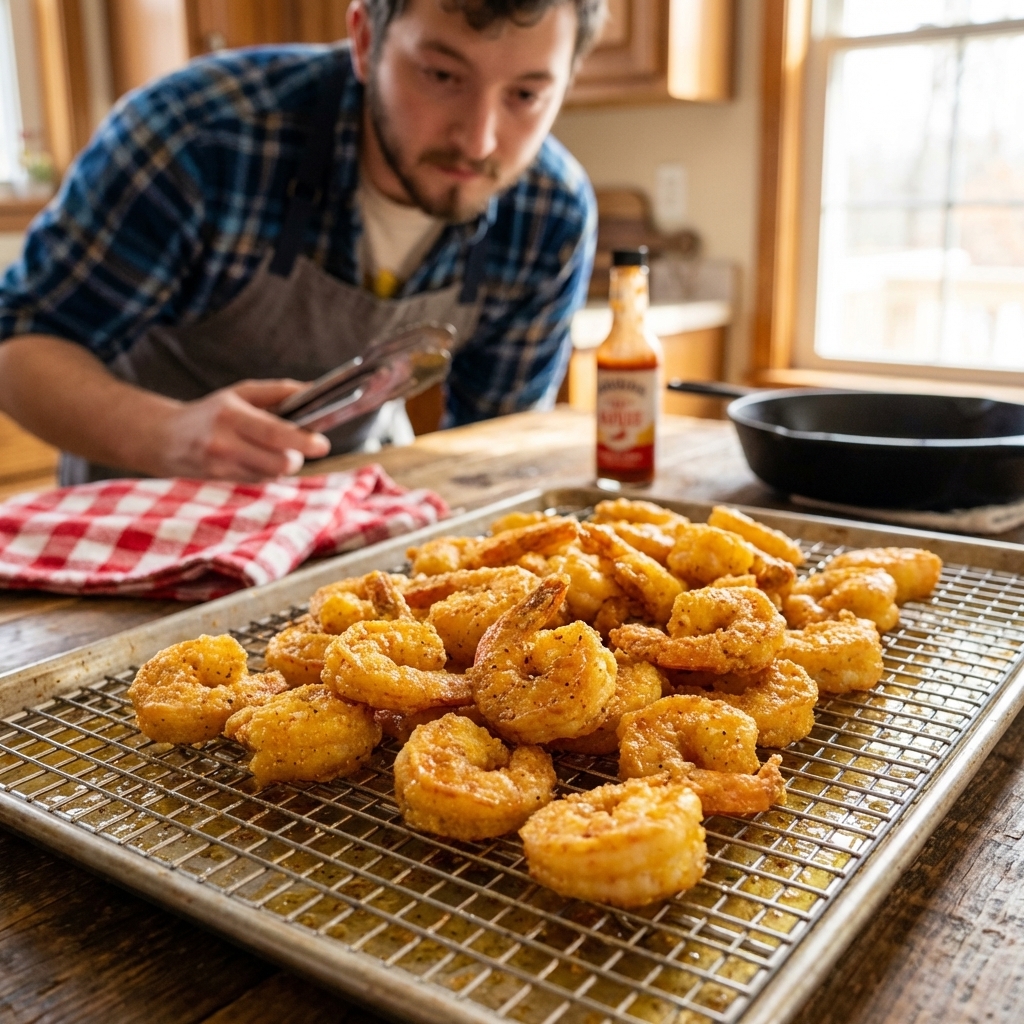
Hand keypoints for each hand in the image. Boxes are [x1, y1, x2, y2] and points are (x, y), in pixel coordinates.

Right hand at [149, 379, 330, 479]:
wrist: (165, 438)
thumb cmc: (212, 411)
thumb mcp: (241, 393)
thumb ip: (279, 391)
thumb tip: (315, 391)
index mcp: (230, 414)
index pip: (274, 433)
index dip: (302, 441)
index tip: (322, 444)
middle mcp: (223, 442)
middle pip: (278, 462)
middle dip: (297, 457)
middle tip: (301, 447)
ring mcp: (220, 465)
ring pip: (271, 474)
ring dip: (282, 465)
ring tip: (276, 450)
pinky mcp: (220, 479)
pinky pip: (259, 480)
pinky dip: (267, 471)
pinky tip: (257, 458)